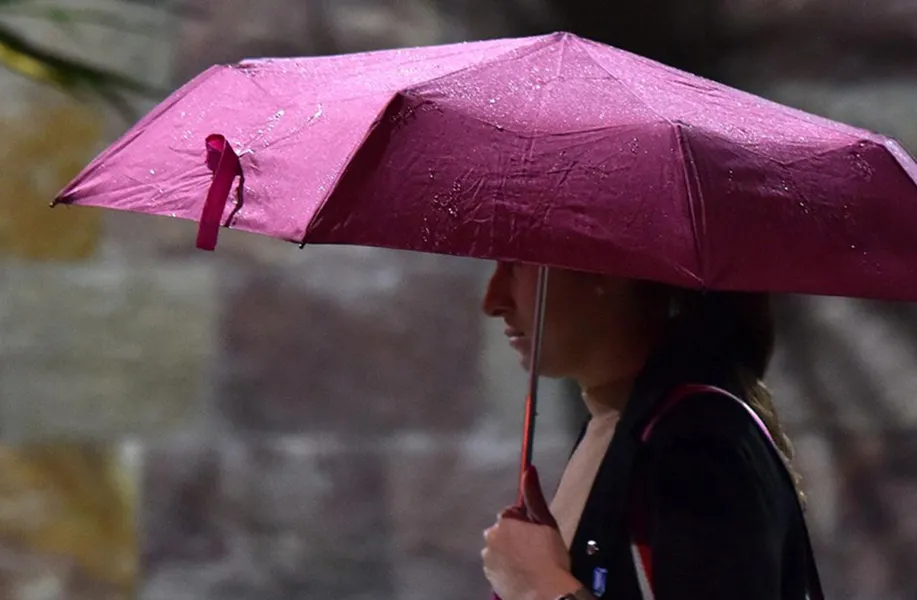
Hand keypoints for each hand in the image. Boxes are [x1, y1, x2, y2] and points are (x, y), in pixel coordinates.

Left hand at [482, 466, 581, 599]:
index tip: (537, 534)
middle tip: (534, 549)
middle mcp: (491, 536)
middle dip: (514, 536)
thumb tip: (529, 469)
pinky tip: (520, 573)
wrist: (544, 593)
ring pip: (498, 547)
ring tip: (528, 563)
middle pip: (502, 530)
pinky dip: (505, 566)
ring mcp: (487, 557)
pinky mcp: (487, 575)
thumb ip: (534, 496)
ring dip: (508, 551)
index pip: (512, 512)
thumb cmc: (550, 557)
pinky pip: (496, 564)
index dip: (526, 522)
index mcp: (505, 521)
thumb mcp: (547, 523)